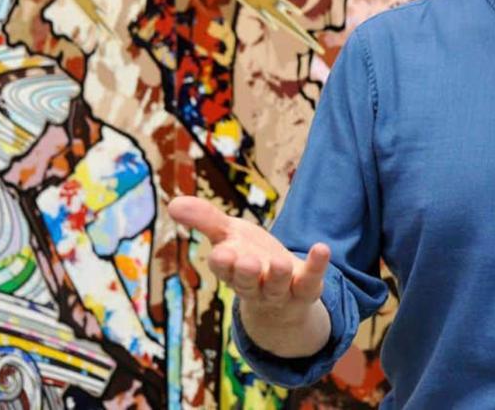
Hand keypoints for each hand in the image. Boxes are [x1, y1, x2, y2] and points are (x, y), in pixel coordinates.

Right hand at [168, 195, 331, 354]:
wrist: (282, 293)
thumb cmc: (249, 258)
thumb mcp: (229, 235)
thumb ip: (205, 220)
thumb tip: (173, 203)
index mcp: (231, 271)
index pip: (223, 269)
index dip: (223, 263)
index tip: (221, 253)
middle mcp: (254, 284)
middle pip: (246, 283)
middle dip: (245, 273)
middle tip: (246, 262)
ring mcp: (280, 290)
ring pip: (276, 286)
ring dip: (277, 275)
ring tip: (280, 263)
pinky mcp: (305, 289)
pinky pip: (310, 280)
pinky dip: (316, 265)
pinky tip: (321, 248)